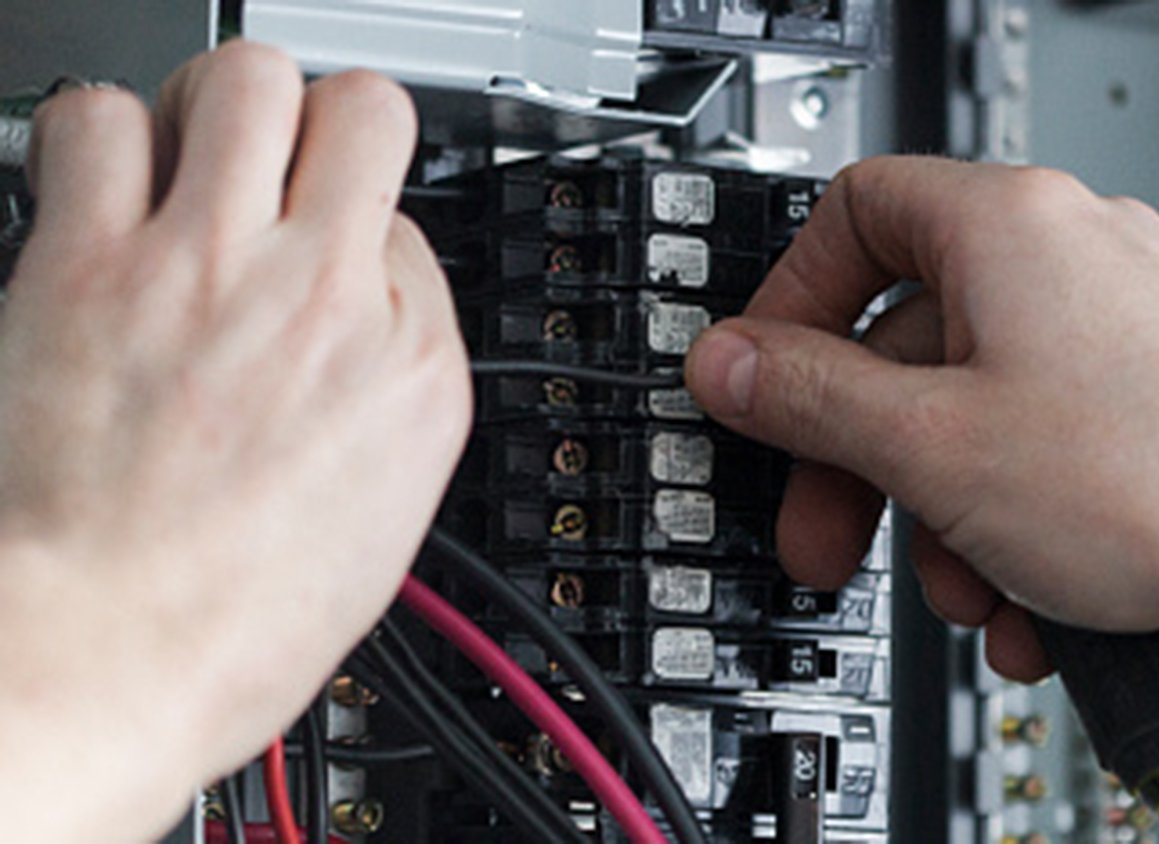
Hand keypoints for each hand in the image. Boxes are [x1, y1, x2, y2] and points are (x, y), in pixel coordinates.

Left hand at [0, 43, 469, 838]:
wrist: (100, 661)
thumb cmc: (228, 624)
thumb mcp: (383, 522)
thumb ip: (390, 393)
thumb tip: (367, 318)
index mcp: (411, 370)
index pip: (411, 232)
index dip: (364, 243)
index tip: (332, 261)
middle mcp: (325, 297)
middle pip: (360, 110)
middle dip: (323, 124)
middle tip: (281, 167)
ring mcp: (210, 268)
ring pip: (245, 80)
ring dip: (219, 109)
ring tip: (190, 161)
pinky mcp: (90, 262)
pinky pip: (98, 119)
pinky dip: (98, 137)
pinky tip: (101, 192)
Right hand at [687, 157, 1158, 680]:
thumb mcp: (931, 447)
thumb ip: (807, 398)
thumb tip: (730, 365)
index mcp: (1007, 222)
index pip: (851, 215)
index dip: (790, 303)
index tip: (765, 384)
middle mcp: (1070, 252)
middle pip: (908, 338)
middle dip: (861, 458)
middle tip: (831, 532)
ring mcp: (1121, 323)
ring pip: (974, 410)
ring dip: (944, 514)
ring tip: (966, 591)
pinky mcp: (1156, 392)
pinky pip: (1042, 443)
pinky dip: (1012, 520)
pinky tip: (1025, 600)